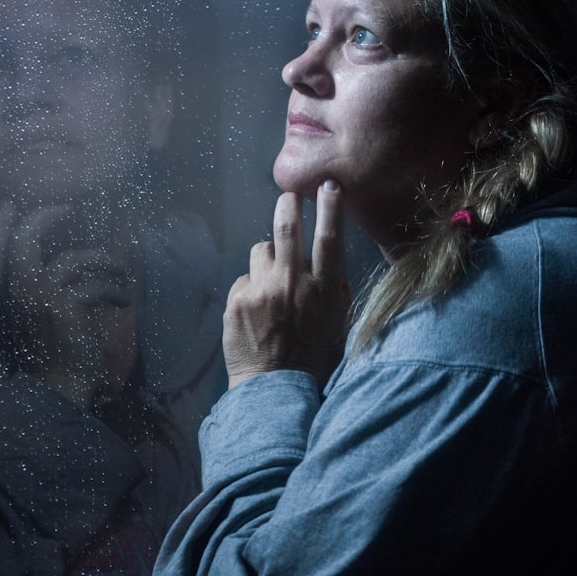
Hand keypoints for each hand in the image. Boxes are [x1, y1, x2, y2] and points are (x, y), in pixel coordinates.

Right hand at [0, 201, 139, 408]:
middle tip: (65, 209)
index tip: (10, 206)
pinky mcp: (65, 306)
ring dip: (102, 261)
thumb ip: (34, 288)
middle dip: (45, 217)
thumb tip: (56, 258)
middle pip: (23, 238)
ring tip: (119, 269)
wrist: (58, 388)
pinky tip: (124, 297)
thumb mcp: (33, 316)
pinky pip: (95, 284)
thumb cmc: (49, 353)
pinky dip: (114, 288)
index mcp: (4, 295)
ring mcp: (40, 296)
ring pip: (71, 258)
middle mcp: (16, 291)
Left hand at [223, 181, 351, 389]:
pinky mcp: (237, 299)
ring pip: (261, 250)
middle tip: (289, 196)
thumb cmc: (312, 360)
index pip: (329, 236)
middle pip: (287, 225)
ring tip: (270, 286)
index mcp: (323, 289)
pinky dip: (250, 289)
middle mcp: (293, 283)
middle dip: (289, 203)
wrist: (274, 390)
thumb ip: (336, 292)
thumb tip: (330, 268)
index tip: (329, 185)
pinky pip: (244, 279)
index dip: (330, 207)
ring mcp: (262, 289)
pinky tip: (255, 313)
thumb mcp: (339, 326)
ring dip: (266, 260)